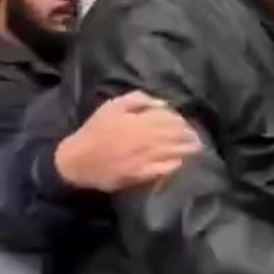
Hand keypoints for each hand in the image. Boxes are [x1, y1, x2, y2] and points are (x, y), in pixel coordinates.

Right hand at [54, 91, 199, 191]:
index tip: (187, 123)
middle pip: (175, 134)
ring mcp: (142, 156)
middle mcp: (142, 137)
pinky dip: (175, 164)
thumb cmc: (95, 131)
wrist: (76, 160)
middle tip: (196, 137)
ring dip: (188, 149)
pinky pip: (164, 168)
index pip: (169, 118)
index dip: (181, 120)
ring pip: (173, 151)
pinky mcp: (141, 173)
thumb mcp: (112, 107)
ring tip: (196, 148)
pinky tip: (182, 162)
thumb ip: (138, 100)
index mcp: (136, 120)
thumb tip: (163, 103)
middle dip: (189, 135)